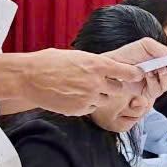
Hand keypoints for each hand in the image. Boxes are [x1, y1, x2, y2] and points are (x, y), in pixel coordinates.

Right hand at [20, 48, 148, 116]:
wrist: (28, 78)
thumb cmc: (50, 62)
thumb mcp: (77, 56)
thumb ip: (95, 64)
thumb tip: (108, 68)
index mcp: (97, 65)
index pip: (126, 72)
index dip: (134, 74)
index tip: (138, 74)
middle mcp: (95, 82)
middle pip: (119, 89)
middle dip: (114, 86)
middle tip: (104, 83)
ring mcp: (88, 98)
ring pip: (106, 100)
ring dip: (100, 96)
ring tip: (83, 89)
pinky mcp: (78, 110)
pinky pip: (91, 109)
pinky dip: (87, 104)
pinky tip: (74, 96)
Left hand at [106, 37, 166, 97]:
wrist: (113, 65)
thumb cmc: (129, 54)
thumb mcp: (145, 45)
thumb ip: (159, 48)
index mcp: (164, 59)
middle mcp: (162, 71)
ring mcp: (156, 82)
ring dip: (165, 75)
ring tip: (158, 68)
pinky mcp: (149, 92)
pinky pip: (157, 89)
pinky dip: (154, 81)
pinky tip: (148, 75)